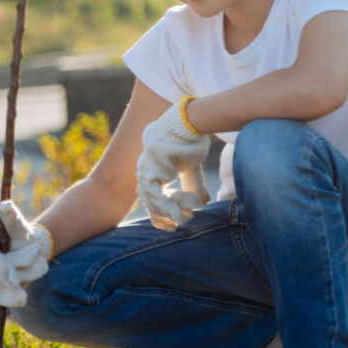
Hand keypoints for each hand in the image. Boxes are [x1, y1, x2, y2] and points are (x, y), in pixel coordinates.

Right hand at [0, 201, 52, 307]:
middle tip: (35, 253)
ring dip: (29, 278)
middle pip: (6, 276)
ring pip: (11, 289)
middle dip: (28, 267)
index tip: (16, 280)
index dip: (3, 270)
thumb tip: (3, 206)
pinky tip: (21, 293)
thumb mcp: (18, 226)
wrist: (29, 253)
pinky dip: (16, 299)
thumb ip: (11, 217)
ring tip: (30, 267)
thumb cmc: (21, 237)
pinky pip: (4, 302)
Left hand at [137, 98, 211, 230]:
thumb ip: (192, 185)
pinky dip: (168, 205)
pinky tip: (179, 214)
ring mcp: (146, 164)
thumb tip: (204, 203)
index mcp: (149, 171)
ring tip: (184, 220)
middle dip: (165, 215)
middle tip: (183, 222)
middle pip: (148, 200)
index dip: (158, 215)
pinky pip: (157, 189)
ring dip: (169, 211)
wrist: (189, 120)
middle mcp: (143, 169)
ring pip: (152, 197)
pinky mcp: (153, 160)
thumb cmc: (190, 142)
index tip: (171, 228)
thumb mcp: (191, 168)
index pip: (148, 199)